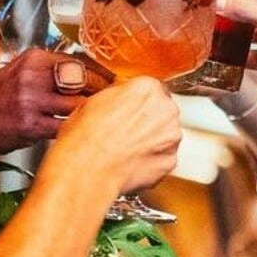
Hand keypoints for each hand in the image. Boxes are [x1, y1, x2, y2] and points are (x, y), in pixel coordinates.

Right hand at [0, 49, 102, 154]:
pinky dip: (77, 131)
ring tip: (101, 119)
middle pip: (84, 82)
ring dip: (92, 114)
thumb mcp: (22, 71)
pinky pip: (66, 128)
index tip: (112, 83)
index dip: (100, 74)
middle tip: (113, 102)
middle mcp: (33, 76)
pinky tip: (82, 133)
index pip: (79, 62)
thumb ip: (51, 71)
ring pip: (79, 106)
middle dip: (102, 93)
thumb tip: (90, 74)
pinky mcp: (30, 125)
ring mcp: (32, 101)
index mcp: (34, 59)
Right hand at [53, 76, 181, 195]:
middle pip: (162, 111)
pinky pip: (163, 157)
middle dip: (147, 120)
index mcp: (146, 88)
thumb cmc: (86, 137)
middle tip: (125, 130)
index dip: (137, 102)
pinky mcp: (170, 160)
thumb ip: (118, 96)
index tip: (129, 110)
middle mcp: (165, 109)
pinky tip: (131, 162)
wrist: (88, 169)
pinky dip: (151, 160)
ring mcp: (171, 136)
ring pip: (165, 135)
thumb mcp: (94, 101)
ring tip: (126, 148)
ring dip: (151, 140)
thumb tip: (119, 101)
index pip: (151, 90)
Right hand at [215, 0, 256, 105]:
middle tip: (204, 9)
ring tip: (206, 32)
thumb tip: (218, 2)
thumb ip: (244, 9)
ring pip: (244, 30)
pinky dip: (233, 55)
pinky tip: (219, 57)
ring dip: (227, 31)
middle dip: (226, 6)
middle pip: (246, 3)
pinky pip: (246, 54)